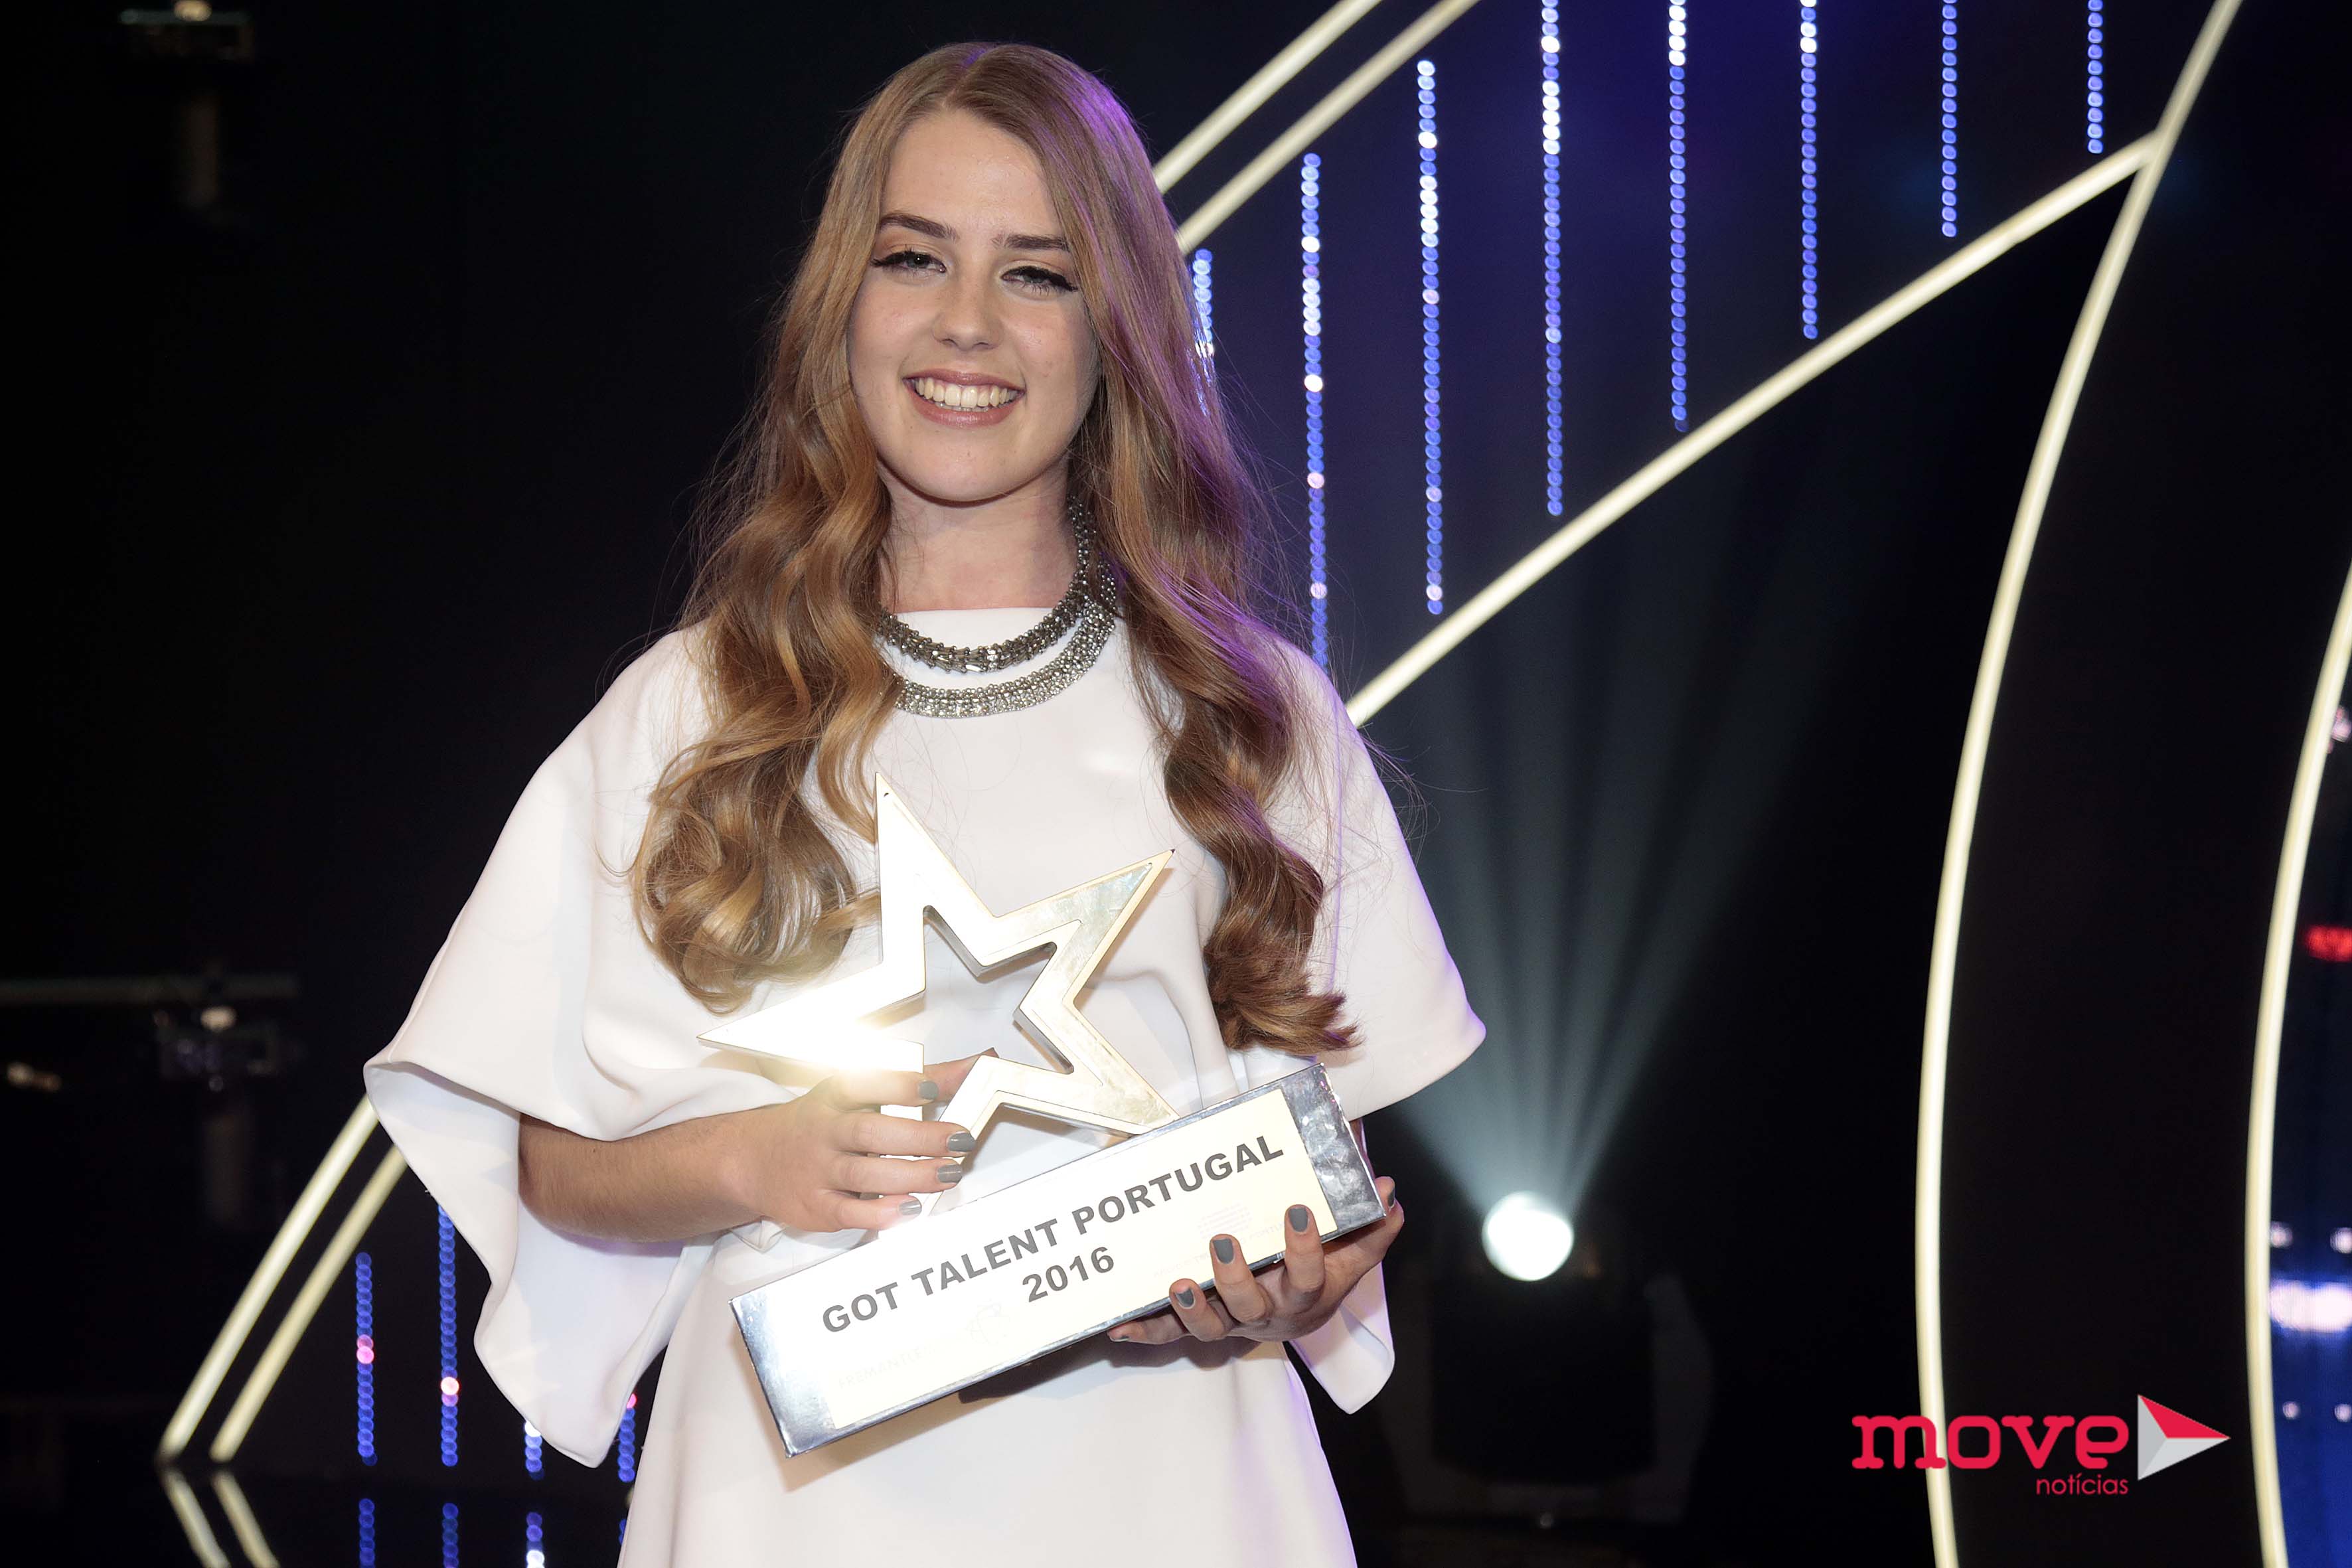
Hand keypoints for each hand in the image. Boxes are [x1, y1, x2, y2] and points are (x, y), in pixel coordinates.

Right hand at [730, 1050, 989, 1233]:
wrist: (754, 1160)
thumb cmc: (820, 1122)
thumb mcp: (860, 1092)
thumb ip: (921, 1079)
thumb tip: (977, 1064)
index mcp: (834, 1097)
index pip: (862, 1084)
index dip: (897, 1086)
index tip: (932, 1088)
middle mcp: (823, 1131)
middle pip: (869, 1132)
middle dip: (919, 1136)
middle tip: (960, 1140)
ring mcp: (817, 1170)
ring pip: (862, 1174)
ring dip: (910, 1175)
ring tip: (948, 1174)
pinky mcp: (816, 1206)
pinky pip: (848, 1212)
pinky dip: (880, 1212)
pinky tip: (909, 1207)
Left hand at [1106, 1177, 1400, 1344]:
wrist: (1300, 1318)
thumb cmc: (1322, 1275)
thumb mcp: (1351, 1254)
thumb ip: (1371, 1226)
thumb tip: (1388, 1190)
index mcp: (1305, 1294)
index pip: (1309, 1274)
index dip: (1303, 1247)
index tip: (1296, 1210)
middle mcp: (1267, 1313)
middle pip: (1252, 1306)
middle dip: (1236, 1279)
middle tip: (1223, 1243)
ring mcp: (1232, 1322)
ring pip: (1210, 1327)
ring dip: (1191, 1310)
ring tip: (1177, 1284)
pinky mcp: (1201, 1324)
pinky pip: (1171, 1333)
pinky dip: (1146, 1331)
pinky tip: (1119, 1329)